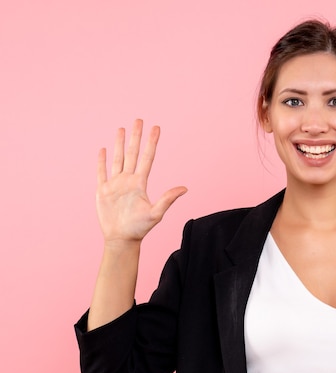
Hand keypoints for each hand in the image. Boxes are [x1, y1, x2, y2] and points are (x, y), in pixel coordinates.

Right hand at [96, 119, 186, 243]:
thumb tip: (185, 188)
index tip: (156, 127)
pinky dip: (101, 161)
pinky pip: (102, 172)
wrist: (121, 239)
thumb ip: (168, 199)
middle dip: (136, 137)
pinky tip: (103, 149)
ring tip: (121, 129)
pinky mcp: (103, 191)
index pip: (147, 157)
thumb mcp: (155, 214)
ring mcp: (115, 184)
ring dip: (118, 143)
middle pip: (132, 153)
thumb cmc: (140, 229)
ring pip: (117, 159)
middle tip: (139, 120)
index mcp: (140, 183)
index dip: (151, 142)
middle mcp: (129, 180)